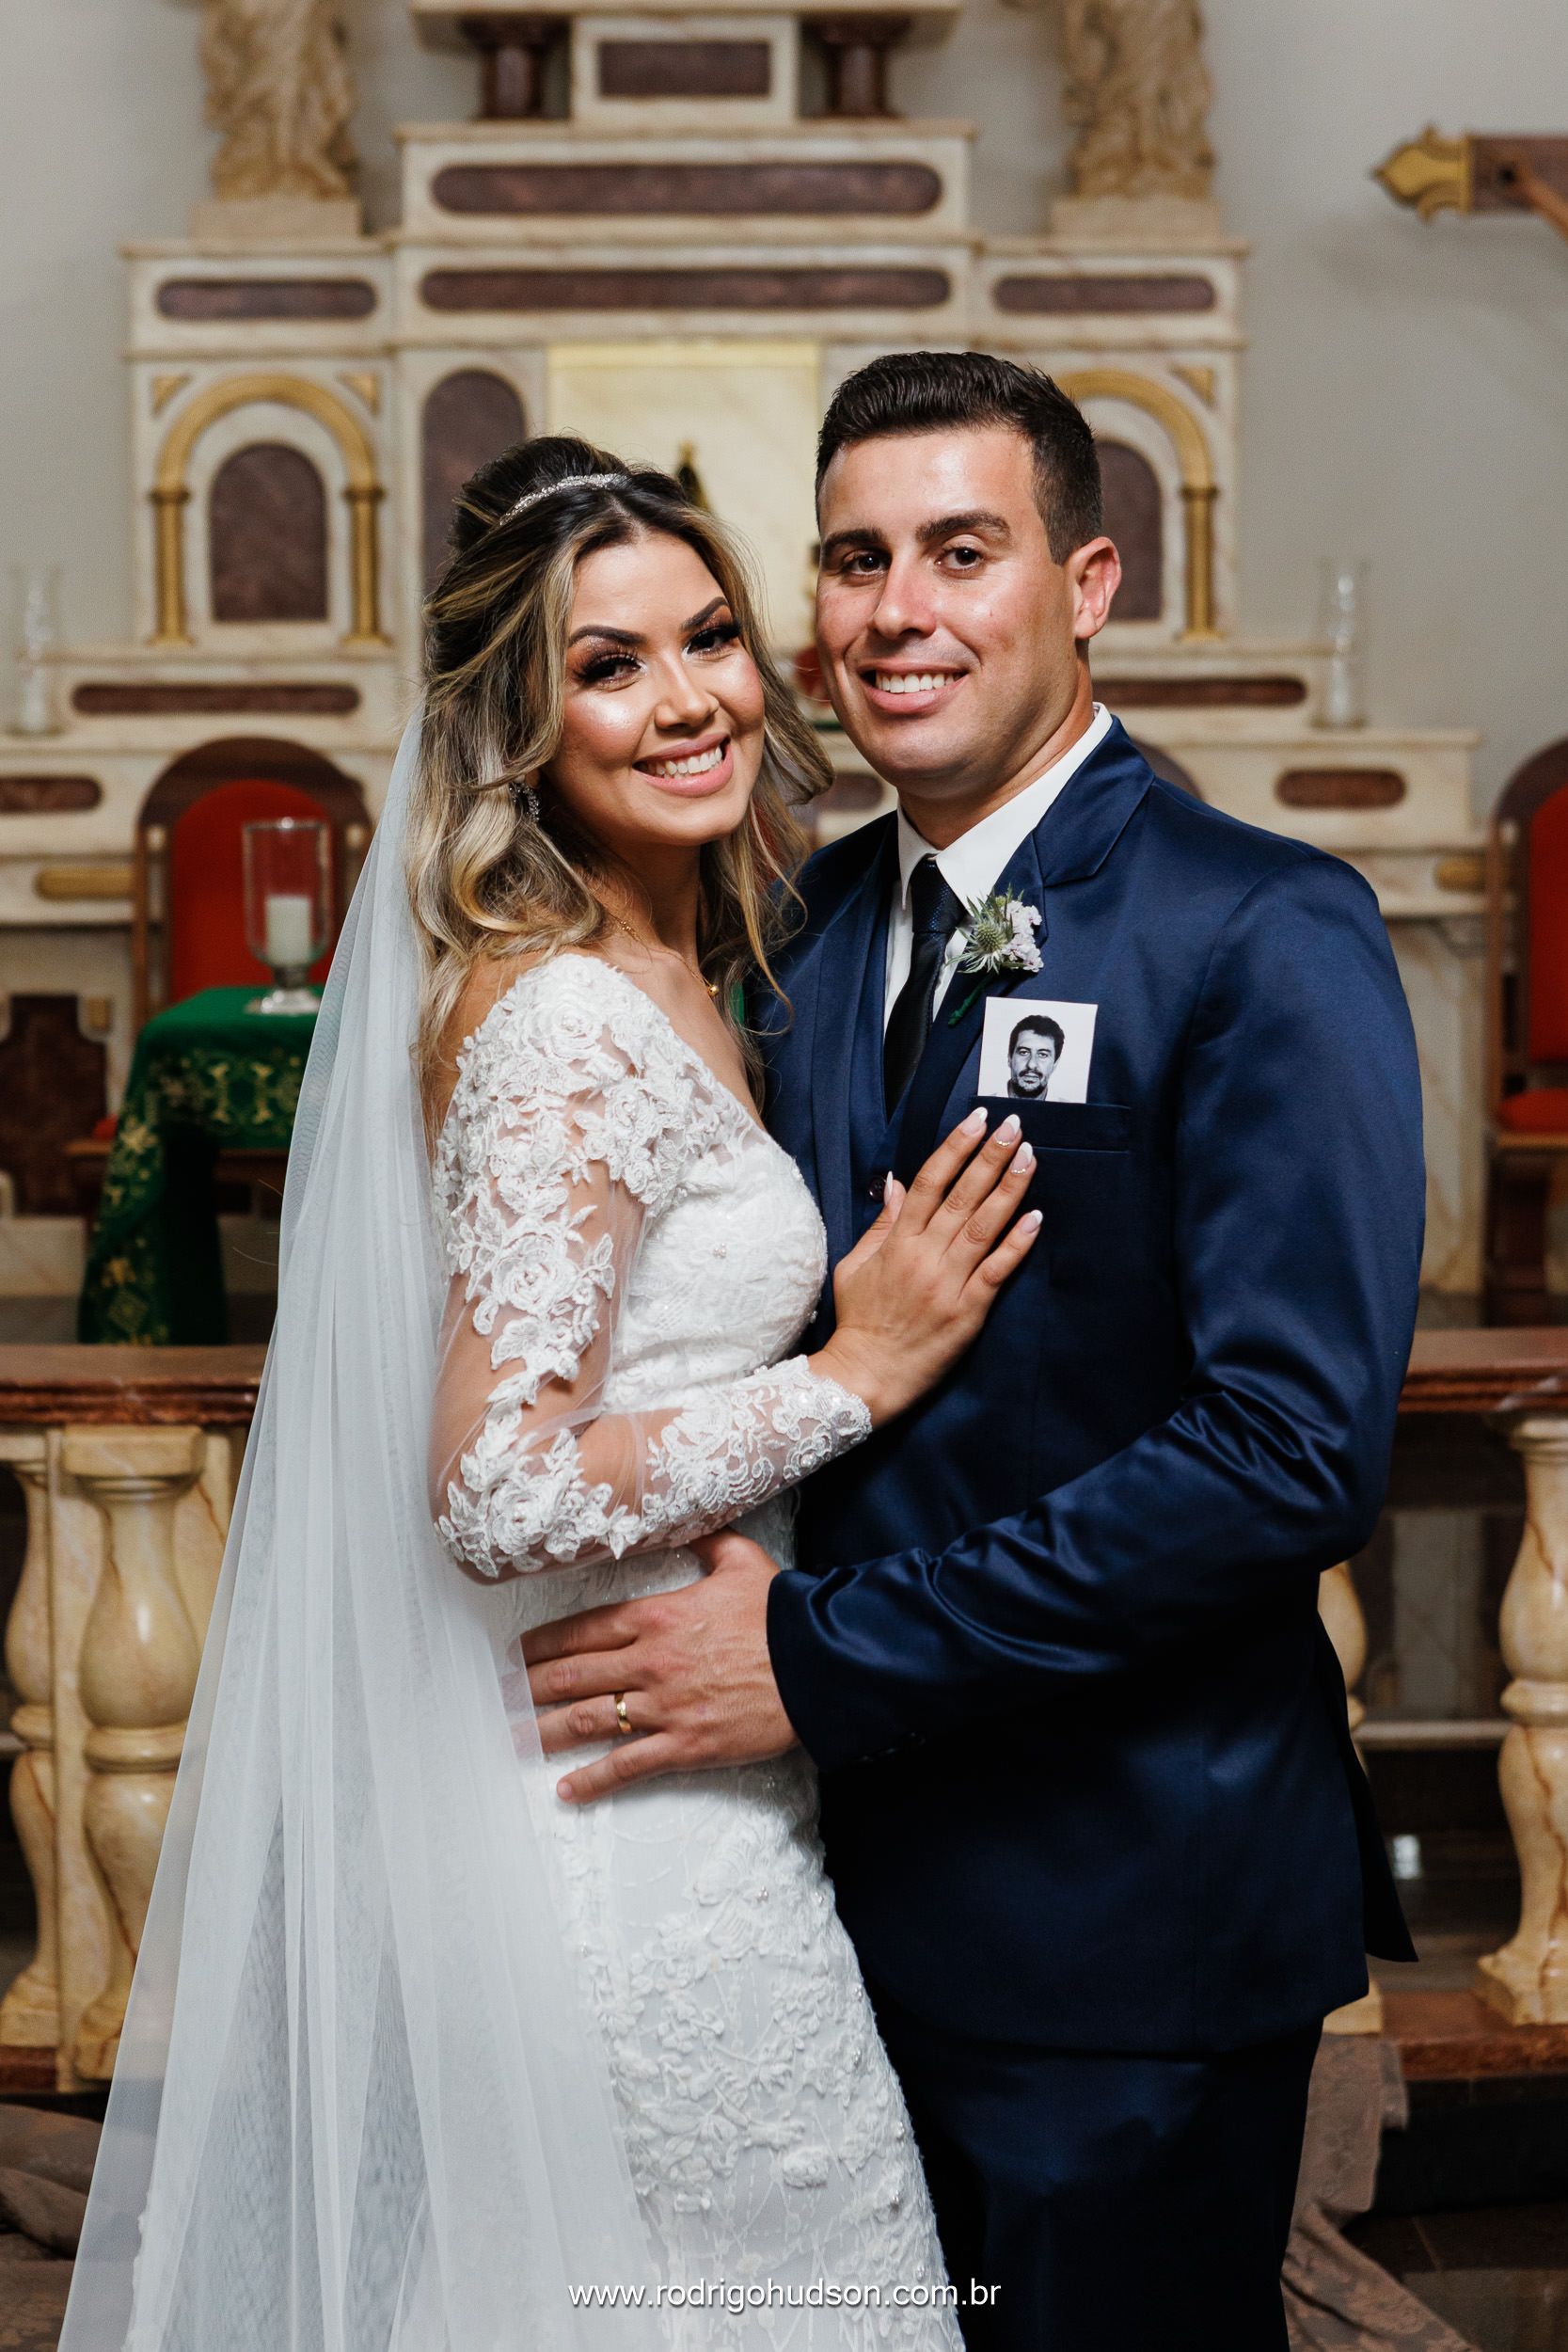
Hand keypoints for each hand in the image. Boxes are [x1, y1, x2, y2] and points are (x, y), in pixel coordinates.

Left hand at [523, 1529, 793, 1802]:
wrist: (818, 1666)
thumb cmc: (781, 1613)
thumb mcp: (741, 1560)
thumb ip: (706, 1542)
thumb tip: (687, 1523)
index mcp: (657, 1616)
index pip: (583, 1630)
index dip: (545, 1643)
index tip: (519, 1652)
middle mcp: (650, 1661)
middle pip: (572, 1676)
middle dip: (530, 1686)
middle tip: (503, 1695)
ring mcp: (664, 1707)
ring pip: (588, 1720)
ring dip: (546, 1731)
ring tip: (517, 1739)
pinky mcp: (685, 1745)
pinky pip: (627, 1766)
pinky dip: (593, 1781)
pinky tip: (567, 1790)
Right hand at [813, 1107, 1040, 1425]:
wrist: (866, 1376)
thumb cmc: (859, 1321)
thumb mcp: (854, 1266)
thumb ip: (881, 1225)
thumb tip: (897, 1183)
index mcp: (897, 1243)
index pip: (930, 1182)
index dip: (956, 1148)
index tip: (976, 1122)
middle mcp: (925, 1257)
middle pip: (964, 1196)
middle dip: (991, 1157)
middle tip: (1014, 1127)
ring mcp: (949, 1283)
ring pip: (985, 1226)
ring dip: (1010, 1189)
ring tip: (1029, 1157)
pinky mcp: (969, 1311)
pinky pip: (998, 1270)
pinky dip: (1017, 1243)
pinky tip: (1035, 1217)